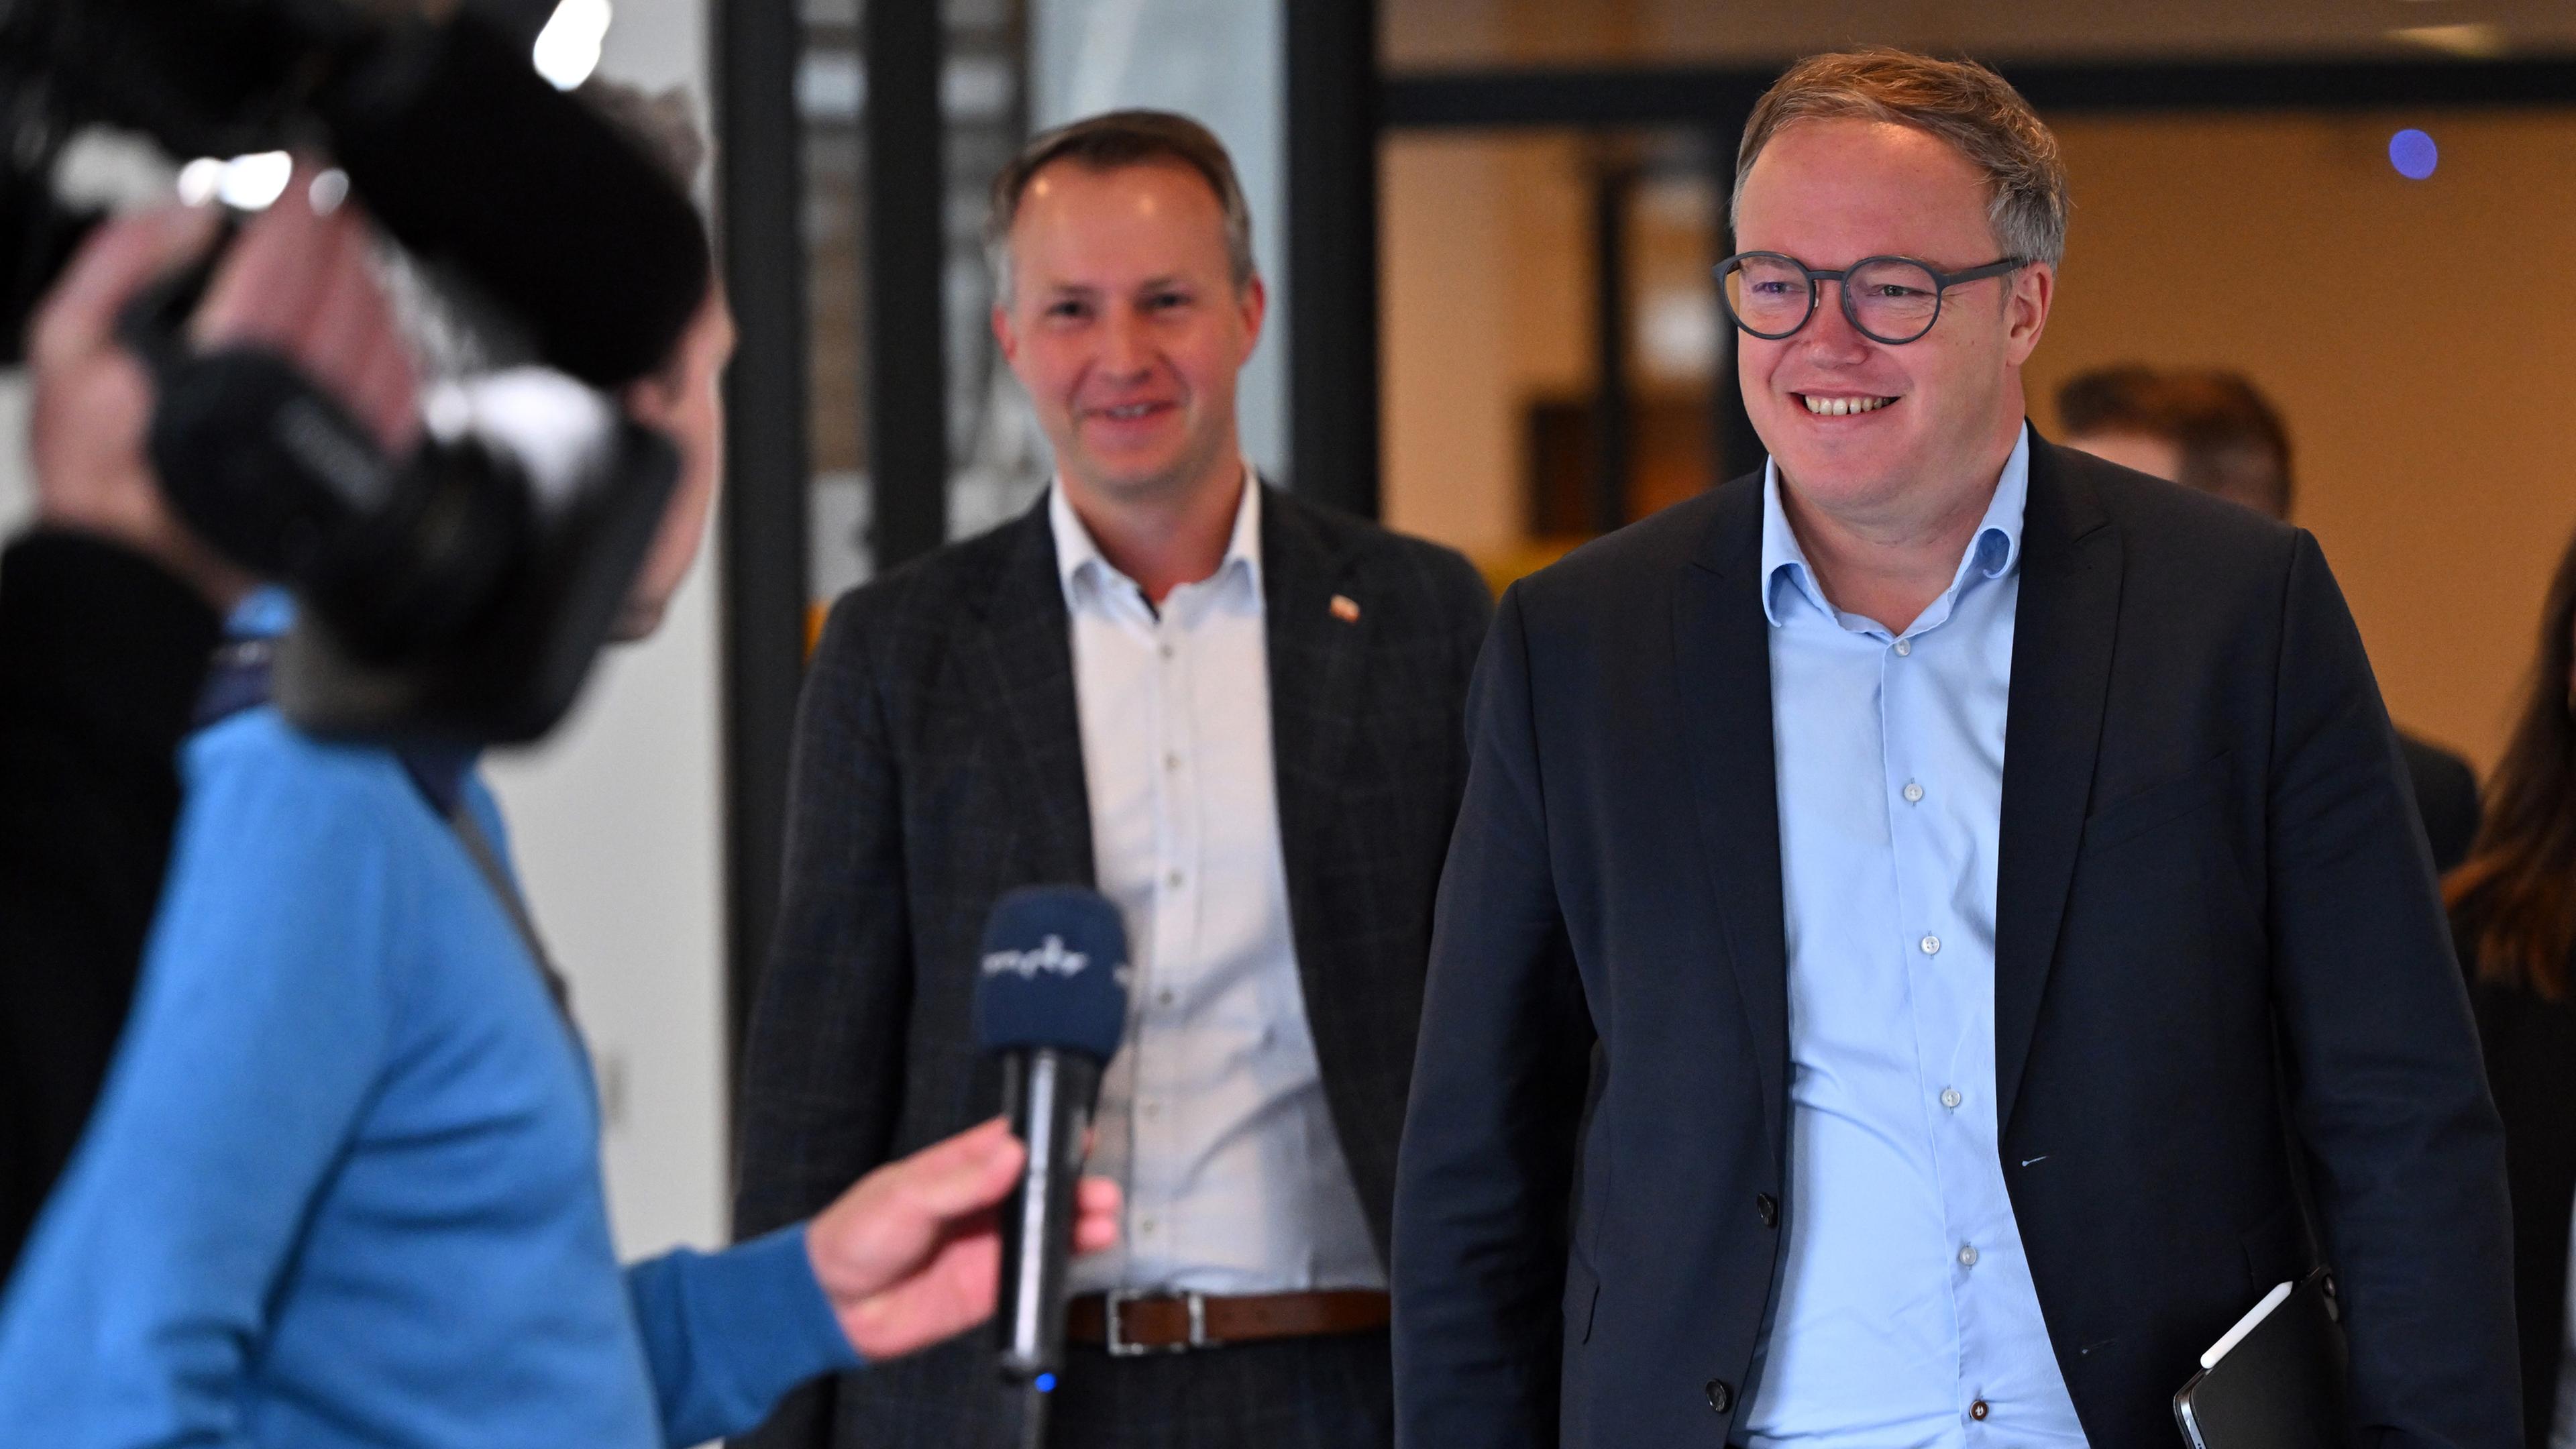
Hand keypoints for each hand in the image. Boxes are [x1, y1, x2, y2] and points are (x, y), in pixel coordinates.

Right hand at [26, 162, 416, 604]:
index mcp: (219, 372)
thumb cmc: (97, 469)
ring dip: (369, 281)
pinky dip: (393, 344)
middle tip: (325, 202)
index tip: (297, 174)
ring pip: (379, 338)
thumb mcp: (64, 350)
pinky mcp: (355, 477)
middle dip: (336, 234)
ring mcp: (330, 444)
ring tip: (347, 250)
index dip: (293, 207)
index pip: (278, 263)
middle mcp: (288, 407)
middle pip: (340, 292)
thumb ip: (120, 266)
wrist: (136, 569)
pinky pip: (399, 394)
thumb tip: (188, 214)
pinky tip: (373, 320)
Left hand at [804, 1116, 1120, 1361]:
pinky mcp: (993, 1288)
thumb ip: (962, 1179)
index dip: (1048, 1137)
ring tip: (1101, 1217)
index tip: (1081, 1135)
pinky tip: (1086, 1250)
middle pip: (1040, 1188)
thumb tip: (1013, 1153)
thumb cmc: (856, 1236)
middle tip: (1097, 1187)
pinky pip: (1036, 1274)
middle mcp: (982, 1205)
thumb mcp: (906, 1195)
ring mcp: (990, 1246)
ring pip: (1046, 1229)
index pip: (1012, 1144)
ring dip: (1077, 1222)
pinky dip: (1064, 1264)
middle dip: (1072, 1185)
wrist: (834, 1309)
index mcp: (959, 1168)